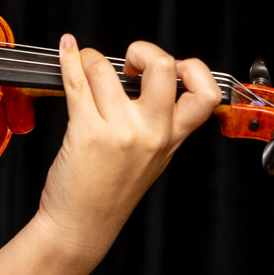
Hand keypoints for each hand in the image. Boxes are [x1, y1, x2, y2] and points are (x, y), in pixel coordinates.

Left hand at [36, 34, 221, 259]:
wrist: (81, 225)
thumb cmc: (110, 191)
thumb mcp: (151, 158)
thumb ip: (157, 123)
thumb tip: (144, 77)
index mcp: (173, 138)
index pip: (207, 94)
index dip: (193, 68)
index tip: (171, 66)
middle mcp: (152, 133)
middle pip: (163, 67)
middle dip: (143, 49)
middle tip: (127, 62)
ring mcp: (120, 131)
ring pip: (105, 68)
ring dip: (90, 58)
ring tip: (85, 67)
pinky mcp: (87, 132)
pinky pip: (76, 81)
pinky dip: (68, 59)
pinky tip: (66, 52)